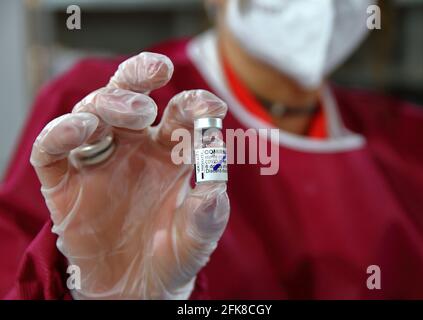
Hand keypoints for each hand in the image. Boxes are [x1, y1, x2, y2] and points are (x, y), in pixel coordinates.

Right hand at [30, 52, 229, 298]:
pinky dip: (62, 133)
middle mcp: (133, 148)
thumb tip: (214, 185)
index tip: (213, 106)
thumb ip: (208, 213)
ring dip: (111, 102)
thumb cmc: (171, 255)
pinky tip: (82, 129)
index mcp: (168, 153)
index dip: (194, 103)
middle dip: (140, 75)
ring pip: (93, 112)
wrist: (136, 288)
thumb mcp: (197, 238)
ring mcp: (98, 162)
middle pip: (129, 96)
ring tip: (135, 113)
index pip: (178, 114)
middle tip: (159, 72)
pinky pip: (53, 149)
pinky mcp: (65, 183)